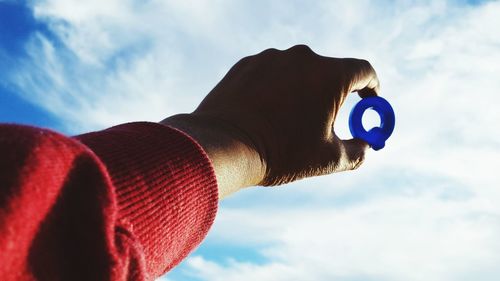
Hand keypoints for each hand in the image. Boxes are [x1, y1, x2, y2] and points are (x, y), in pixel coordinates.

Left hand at [162, 45, 379, 195]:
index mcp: (329, 75)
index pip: (364, 71)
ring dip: (301, 91)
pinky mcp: (246, 64)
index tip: (370, 101)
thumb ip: (357, 151)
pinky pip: (270, 73)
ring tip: (287, 122)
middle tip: (327, 118)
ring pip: (297, 72)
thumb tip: (366, 147)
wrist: (223, 146)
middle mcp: (302, 57)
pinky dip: (275, 89)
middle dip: (333, 94)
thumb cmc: (279, 152)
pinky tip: (265, 113)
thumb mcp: (326, 158)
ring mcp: (271, 58)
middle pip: (328, 71)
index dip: (372, 87)